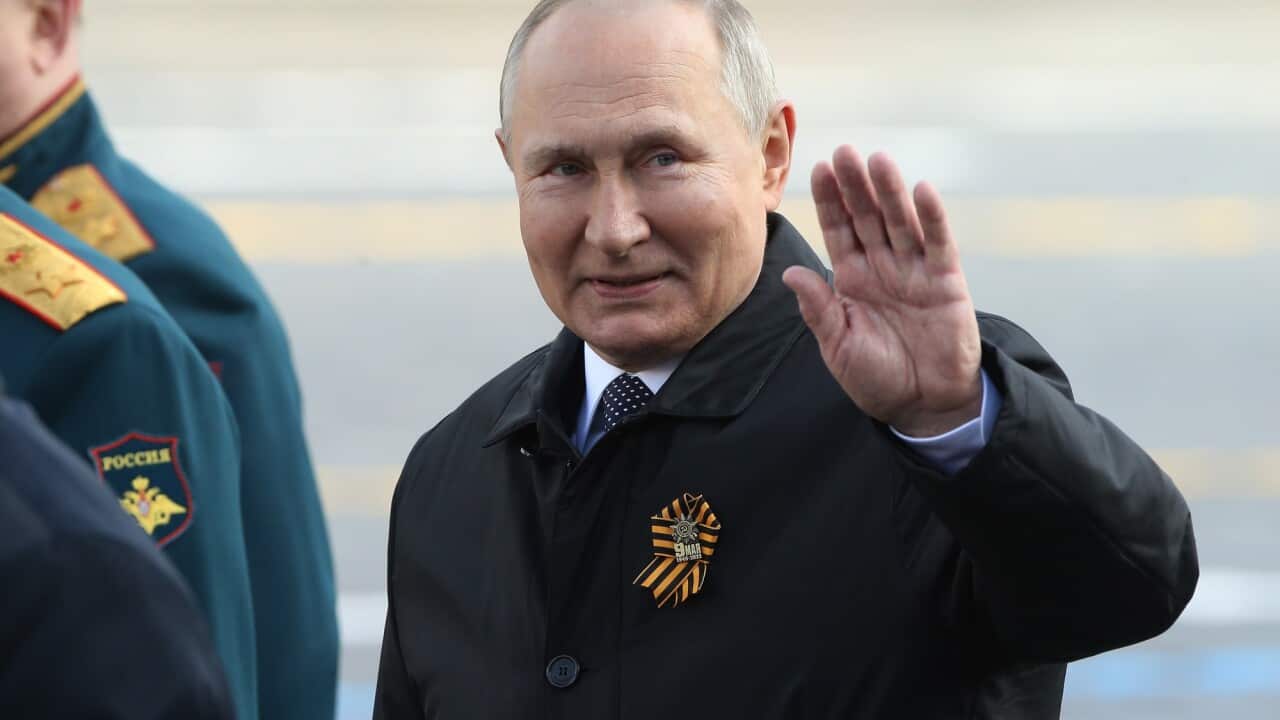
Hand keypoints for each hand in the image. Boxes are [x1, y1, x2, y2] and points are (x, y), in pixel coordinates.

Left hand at [782, 146, 981, 436]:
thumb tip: (790, 273)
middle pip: (867, 217)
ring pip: (900, 222)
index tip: (819, 168)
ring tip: (878, 160)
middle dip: (855, 185)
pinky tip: (921, 190)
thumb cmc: (877, 378)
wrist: (923, 406)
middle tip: (845, 151)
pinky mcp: (946, 282)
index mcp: (851, 279)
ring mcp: (914, 271)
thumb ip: (819, 309)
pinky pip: (938, 243)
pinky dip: (932, 217)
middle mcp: (882, 267)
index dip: (829, 201)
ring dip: (890, 191)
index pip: (838, 230)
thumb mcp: (839, 346)